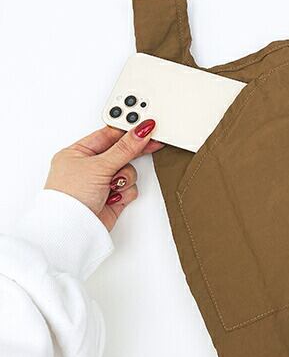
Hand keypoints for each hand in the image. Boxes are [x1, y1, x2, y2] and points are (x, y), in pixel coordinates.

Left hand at [44, 120, 162, 230]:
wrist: (72, 231)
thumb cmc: (70, 197)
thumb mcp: (99, 165)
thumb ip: (125, 148)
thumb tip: (141, 131)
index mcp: (78, 152)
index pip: (109, 134)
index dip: (128, 130)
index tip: (146, 125)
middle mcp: (90, 166)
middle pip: (121, 152)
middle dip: (130, 154)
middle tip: (151, 142)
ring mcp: (102, 182)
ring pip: (129, 170)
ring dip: (125, 177)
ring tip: (112, 185)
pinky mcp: (112, 197)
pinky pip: (130, 188)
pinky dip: (124, 192)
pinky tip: (112, 197)